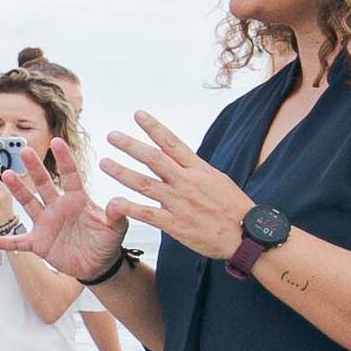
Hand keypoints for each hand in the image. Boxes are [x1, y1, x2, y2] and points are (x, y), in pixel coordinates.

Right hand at [0, 132, 126, 282]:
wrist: (98, 264)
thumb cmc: (107, 242)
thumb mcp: (116, 228)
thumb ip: (117, 214)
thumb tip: (119, 202)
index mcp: (77, 200)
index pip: (70, 175)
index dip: (64, 159)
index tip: (57, 141)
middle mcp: (58, 207)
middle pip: (44, 184)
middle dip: (35, 168)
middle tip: (25, 150)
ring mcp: (46, 224)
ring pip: (29, 203)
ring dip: (17, 190)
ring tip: (6, 175)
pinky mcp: (39, 243)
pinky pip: (18, 241)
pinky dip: (5, 242)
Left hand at [96, 112, 251, 262]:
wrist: (246, 235)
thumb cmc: (234, 208)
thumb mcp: (218, 180)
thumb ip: (195, 170)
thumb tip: (180, 160)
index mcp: (198, 169)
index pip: (172, 143)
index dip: (154, 127)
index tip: (138, 115)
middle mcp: (186, 182)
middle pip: (154, 159)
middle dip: (131, 146)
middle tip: (112, 135)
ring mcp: (179, 202)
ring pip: (145, 184)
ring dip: (122, 172)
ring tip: (104, 163)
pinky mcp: (175, 224)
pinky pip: (147, 214)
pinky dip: (129, 208)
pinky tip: (113, 202)